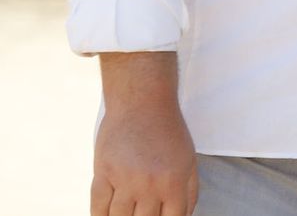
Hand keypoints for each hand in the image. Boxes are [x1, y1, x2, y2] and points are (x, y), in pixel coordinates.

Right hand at [91, 99, 197, 215]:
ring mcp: (124, 180)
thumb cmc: (168, 130)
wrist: (142, 102)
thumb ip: (189, 192)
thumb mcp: (189, 160)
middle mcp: (149, 184)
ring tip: (126, 215)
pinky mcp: (103, 173)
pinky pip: (97, 207)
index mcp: (174, 182)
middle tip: (141, 215)